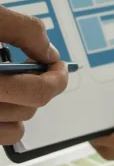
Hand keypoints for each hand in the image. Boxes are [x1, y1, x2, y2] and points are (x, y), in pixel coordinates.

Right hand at [0, 7, 67, 144]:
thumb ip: (22, 30)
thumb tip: (49, 53)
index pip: (38, 92)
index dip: (56, 78)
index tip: (57, 65)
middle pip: (31, 106)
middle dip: (38, 85)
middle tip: (30, 66)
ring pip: (18, 125)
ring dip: (22, 103)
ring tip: (9, 80)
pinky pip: (4, 135)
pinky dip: (8, 122)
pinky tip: (3, 98)